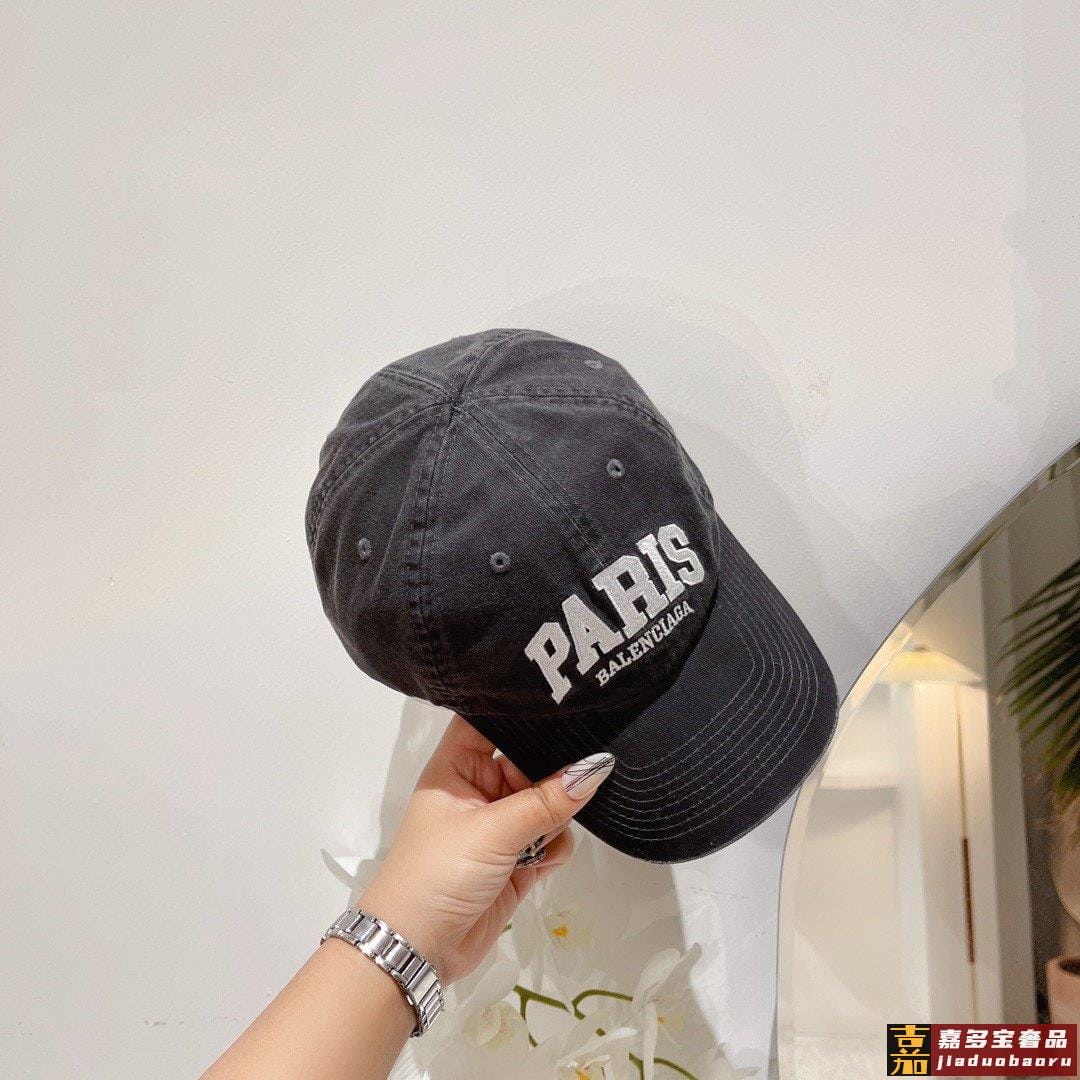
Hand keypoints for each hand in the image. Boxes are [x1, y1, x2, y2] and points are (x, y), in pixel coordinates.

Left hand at [356, 715, 614, 984]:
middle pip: (527, 762)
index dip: (520, 711)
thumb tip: (597, 766)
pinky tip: (545, 860)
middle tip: (587, 769)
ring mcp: (497, 827)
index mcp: (456, 767)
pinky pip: (549, 839)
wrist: (416, 951)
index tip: (565, 701)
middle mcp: (477, 791)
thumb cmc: (439, 873)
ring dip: (556, 816)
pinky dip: (554, 847)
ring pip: (545, 802)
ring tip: (551, 831)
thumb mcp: (492, 831)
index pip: (489, 721)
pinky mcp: (514, 862)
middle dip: (554, 771)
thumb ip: (547, 801)